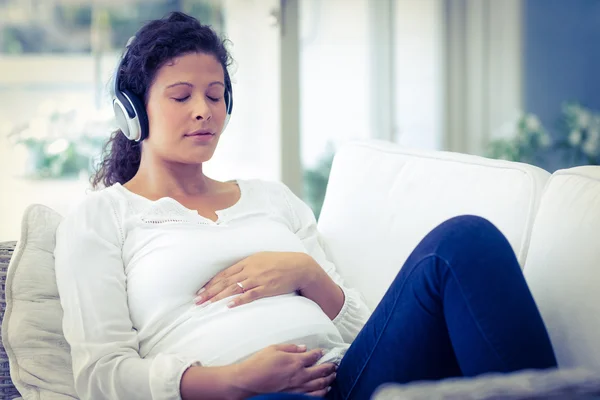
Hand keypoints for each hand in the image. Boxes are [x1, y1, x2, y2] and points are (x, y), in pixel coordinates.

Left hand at [195, 252, 319, 307]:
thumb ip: (247, 265)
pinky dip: (239, 300)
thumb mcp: (261, 258)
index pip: (225, 273)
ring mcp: (258, 279)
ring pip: (234, 288)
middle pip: (225, 281)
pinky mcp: (267, 288)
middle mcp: (250, 270)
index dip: (211, 282)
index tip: (201, 290)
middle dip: (210, 291)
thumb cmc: (280, 262)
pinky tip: (229, 306)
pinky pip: (250, 295)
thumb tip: (234, 273)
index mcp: (247, 262)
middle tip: (198, 300)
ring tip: (207, 305)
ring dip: (219, 297)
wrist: (299, 267)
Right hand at [229, 344, 336, 396]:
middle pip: (320, 371)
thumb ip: (291, 348)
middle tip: (334, 365)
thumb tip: (304, 348)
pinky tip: (324, 391)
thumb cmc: (258, 363)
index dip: (320, 353)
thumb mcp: (273, 349)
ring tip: (333, 377)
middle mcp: (299, 375)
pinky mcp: (293, 396)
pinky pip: (312, 396)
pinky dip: (321, 393)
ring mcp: (297, 388)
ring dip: (328, 381)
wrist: (247, 381)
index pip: (313, 356)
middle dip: (329, 367)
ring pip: (319, 385)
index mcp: (295, 361)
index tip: (323, 351)